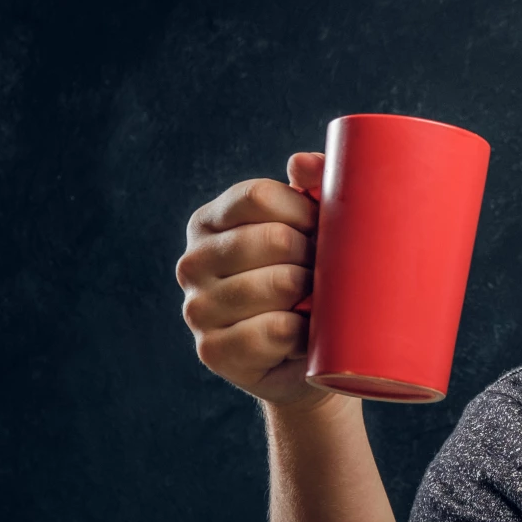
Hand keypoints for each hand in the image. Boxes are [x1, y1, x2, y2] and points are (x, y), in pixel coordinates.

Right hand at [176, 152, 330, 411]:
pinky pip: (273, 331)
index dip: (304, 211)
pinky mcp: (214, 352)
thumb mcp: (316, 228)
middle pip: (272, 238)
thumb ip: (313, 186)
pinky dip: (302, 334)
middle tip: (328, 274)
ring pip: (276, 284)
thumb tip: (301, 163)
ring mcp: (198, 309)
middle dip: (314, 256)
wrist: (317, 358)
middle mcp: (193, 262)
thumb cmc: (316, 280)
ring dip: (313, 296)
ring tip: (318, 303)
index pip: (257, 196)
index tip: (324, 230)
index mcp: (211, 222)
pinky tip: (306, 336)